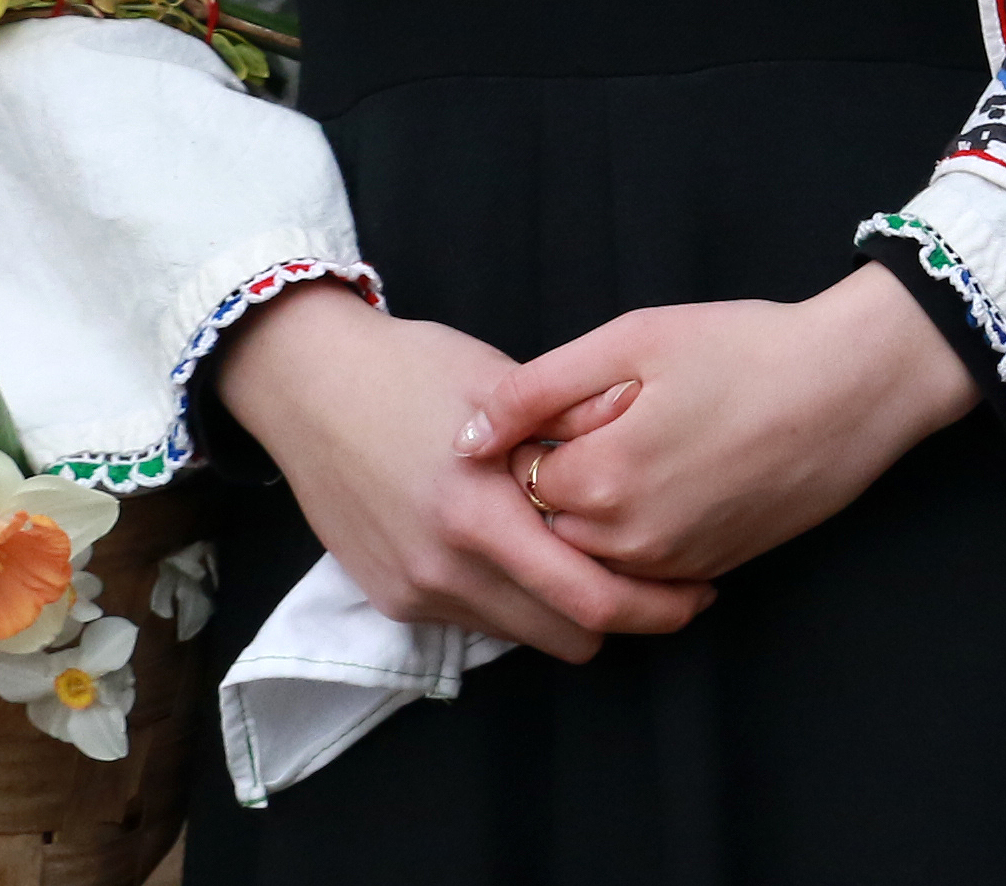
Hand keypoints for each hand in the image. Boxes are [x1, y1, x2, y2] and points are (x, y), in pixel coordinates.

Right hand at [213, 283, 709, 660]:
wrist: (308, 387)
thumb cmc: (414, 370)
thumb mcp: (507, 388)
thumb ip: (574, 437)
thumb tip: (650, 468)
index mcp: (480, 514)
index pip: (590, 599)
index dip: (658, 606)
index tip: (697, 590)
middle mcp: (445, 569)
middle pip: (567, 635)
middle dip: (623, 617)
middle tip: (663, 584)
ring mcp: (414, 592)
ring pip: (525, 635)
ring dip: (566, 611)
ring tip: (595, 561)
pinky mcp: (392, 599)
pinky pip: (479, 622)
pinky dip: (516, 601)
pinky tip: (528, 554)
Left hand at [452, 268, 980, 584]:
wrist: (857, 385)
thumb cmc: (748, 348)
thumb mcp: (634, 340)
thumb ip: (536, 389)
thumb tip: (464, 441)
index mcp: (602, 480)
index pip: (519, 478)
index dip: (541, 434)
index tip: (582, 400)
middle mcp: (631, 540)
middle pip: (551, 522)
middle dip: (565, 477)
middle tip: (621, 418)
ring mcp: (675, 563)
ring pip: (596, 550)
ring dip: (602, 507)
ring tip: (654, 443)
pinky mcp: (713, 567)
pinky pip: (646, 564)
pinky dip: (645, 528)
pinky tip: (683, 472)